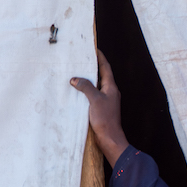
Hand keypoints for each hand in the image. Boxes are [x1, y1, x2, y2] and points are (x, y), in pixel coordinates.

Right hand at [71, 50, 129, 164]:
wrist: (109, 138)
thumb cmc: (105, 119)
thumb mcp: (94, 100)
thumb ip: (86, 87)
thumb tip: (75, 79)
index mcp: (111, 87)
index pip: (106, 68)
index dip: (100, 57)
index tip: (94, 49)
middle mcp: (110, 92)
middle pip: (101, 75)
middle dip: (93, 66)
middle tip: (82, 59)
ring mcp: (106, 100)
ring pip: (96, 85)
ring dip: (88, 79)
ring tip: (76, 72)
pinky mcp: (100, 108)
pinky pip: (92, 95)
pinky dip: (85, 91)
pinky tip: (76, 91)